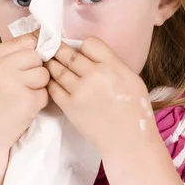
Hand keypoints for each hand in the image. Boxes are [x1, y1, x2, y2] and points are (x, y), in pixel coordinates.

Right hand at [0, 31, 49, 151]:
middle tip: (26, 83)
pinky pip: (45, 93)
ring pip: (43, 73)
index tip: (36, 55)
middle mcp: (0, 69)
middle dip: (36, 68)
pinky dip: (40, 102)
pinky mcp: (27, 101)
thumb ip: (3, 61)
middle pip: (34, 55)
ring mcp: (13, 84)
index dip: (32, 47)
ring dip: (40, 85)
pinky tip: (25, 108)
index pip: (20, 41)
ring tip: (25, 96)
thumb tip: (34, 42)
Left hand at [44, 37, 156, 155]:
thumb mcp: (132, 79)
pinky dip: (50, 82)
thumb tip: (94, 55)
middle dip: (59, 49)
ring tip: (49, 62)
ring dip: (52, 64)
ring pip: (58, 69)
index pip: (89, 43)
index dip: (84, 46)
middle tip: (53, 48)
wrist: (129, 141)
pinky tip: (51, 80)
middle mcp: (94, 75)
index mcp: (112, 66)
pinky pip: (53, 88)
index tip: (82, 51)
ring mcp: (80, 91)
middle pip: (69, 54)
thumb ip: (113, 64)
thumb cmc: (135, 111)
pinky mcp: (70, 107)